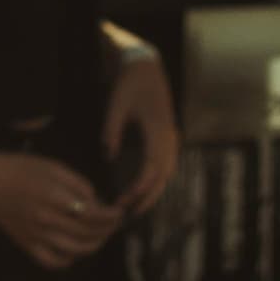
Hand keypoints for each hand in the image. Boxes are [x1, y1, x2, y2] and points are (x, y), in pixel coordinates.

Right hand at [0, 152, 123, 269]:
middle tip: (114, 224)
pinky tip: (74, 250)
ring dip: (94, 245)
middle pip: (88, 233)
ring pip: (75, 250)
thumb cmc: (19, 169)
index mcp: (55, 197)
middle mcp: (47, 219)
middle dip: (107, 230)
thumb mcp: (54, 167)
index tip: (119, 213)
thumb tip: (97, 203)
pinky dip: (68, 260)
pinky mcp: (27, 244)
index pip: (94, 215)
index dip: (111, 216)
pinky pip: (53, 261)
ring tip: (101, 237)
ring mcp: (36, 235)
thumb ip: (79, 184)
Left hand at [104, 51, 179, 214]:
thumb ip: (111, 131)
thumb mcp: (116, 105)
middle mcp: (170, 137)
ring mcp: (171, 138)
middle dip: (147, 197)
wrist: (146, 66)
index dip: (139, 188)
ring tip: (135, 208)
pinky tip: (143, 190)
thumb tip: (108, 157)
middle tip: (129, 214)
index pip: (152, 169)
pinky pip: (165, 165)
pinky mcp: (167, 137)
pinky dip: (156, 181)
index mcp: (159, 131)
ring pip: (166, 174)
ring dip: (153, 192)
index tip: (123, 200)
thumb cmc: (129, 84)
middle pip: (163, 177)